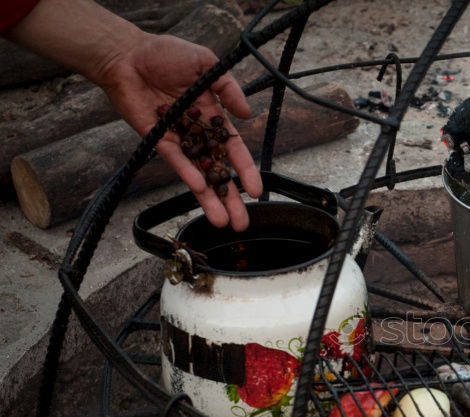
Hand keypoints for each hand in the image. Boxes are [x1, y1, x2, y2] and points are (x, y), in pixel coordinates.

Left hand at [95, 33, 263, 230]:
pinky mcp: (158, 140)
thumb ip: (228, 87)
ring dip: (210, 198)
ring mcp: (179, 139)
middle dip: (231, 198)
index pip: (234, 150)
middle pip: (219, 172)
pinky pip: (176, 161)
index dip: (246, 171)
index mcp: (213, 116)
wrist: (126, 55)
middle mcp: (198, 133)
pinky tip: (200, 188)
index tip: (256, 191)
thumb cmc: (164, 54)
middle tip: (242, 222)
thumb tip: (247, 114)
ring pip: (198, 175)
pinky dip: (188, 174)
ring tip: (222, 222)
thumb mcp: (205, 63)